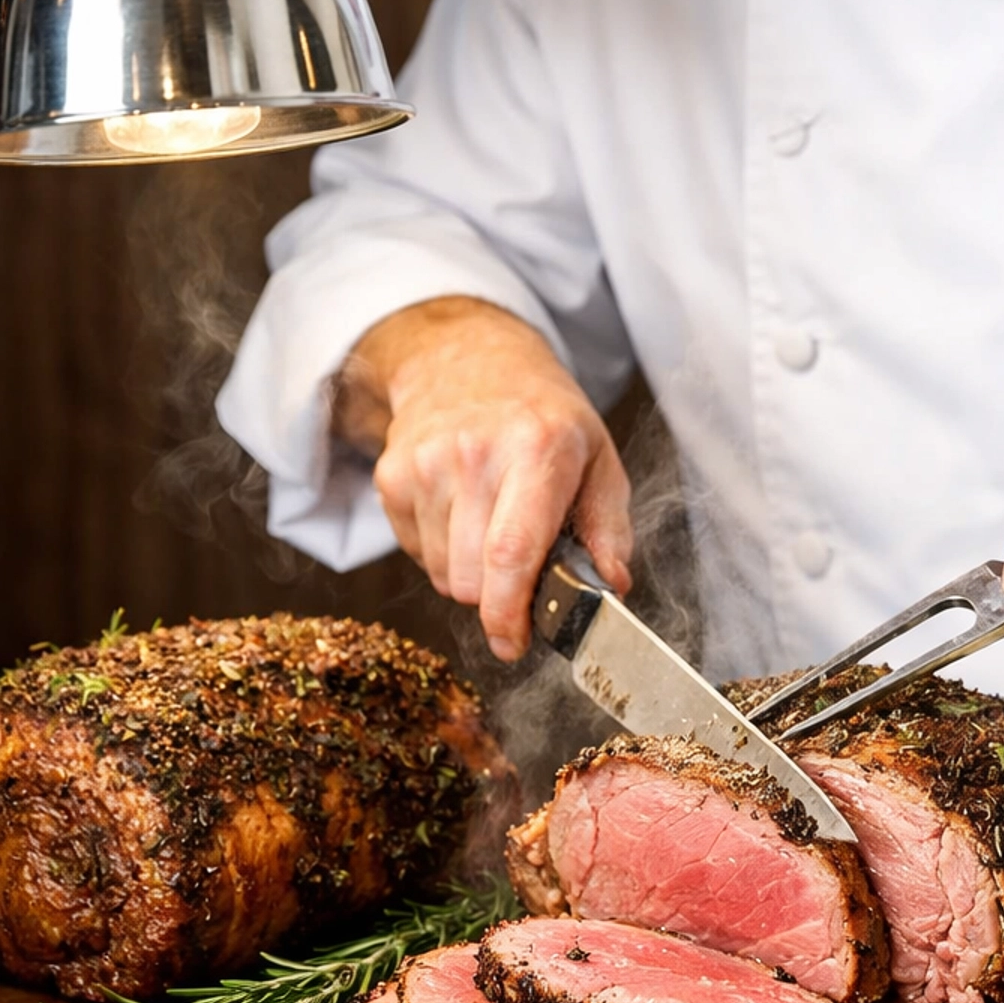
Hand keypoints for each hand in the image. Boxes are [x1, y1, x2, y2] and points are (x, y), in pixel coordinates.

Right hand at [336, 297, 631, 659]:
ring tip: (490, 525)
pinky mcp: (391, 475)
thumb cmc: (542, 416)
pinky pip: (416, 554)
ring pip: (443, 576)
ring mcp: (425, 463)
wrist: (467, 358)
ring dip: (471, 573)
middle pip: (472, 579)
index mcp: (537, 449)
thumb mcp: (598, 457)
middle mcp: (475, 454)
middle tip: (520, 563)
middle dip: (498, 593)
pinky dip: (441, 550)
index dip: (509, 612)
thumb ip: (610, 528)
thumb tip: (612, 586)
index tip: (514, 644)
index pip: (511, 551)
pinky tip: (460, 510)